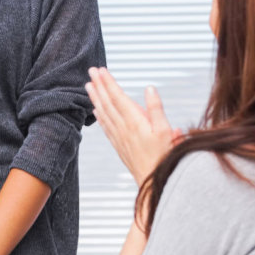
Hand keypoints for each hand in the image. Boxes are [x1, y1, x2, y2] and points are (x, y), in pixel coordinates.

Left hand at [85, 67, 180, 184]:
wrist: (154, 184)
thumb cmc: (164, 158)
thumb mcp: (166, 131)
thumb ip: (156, 109)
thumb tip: (149, 88)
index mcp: (135, 122)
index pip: (117, 97)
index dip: (108, 82)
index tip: (101, 70)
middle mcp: (123, 128)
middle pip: (108, 102)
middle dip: (99, 85)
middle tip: (91, 71)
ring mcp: (119, 137)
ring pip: (104, 113)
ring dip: (96, 98)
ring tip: (88, 86)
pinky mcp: (119, 146)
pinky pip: (106, 127)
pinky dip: (99, 116)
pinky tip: (96, 111)